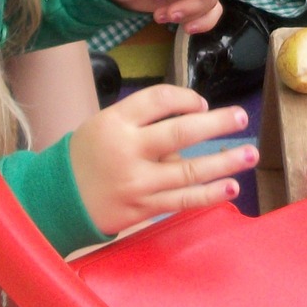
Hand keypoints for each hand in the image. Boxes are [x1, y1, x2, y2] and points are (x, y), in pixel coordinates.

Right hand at [70, 86, 259, 232]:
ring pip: (189, 171)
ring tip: (250, 154)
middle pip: (180, 133)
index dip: (187, 98)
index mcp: (115, 122)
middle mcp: (127, 150)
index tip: (202, 104)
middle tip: (241, 117)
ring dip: (224, 162)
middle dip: (216, 124)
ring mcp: (137, 183)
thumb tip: (195, 120)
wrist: (56, 199)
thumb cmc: (88, 155)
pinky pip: (183, 200)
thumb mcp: (105, 124)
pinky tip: (231, 186)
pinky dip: (210, 194)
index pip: (159, 99)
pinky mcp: (142, 208)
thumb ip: (143, 122)